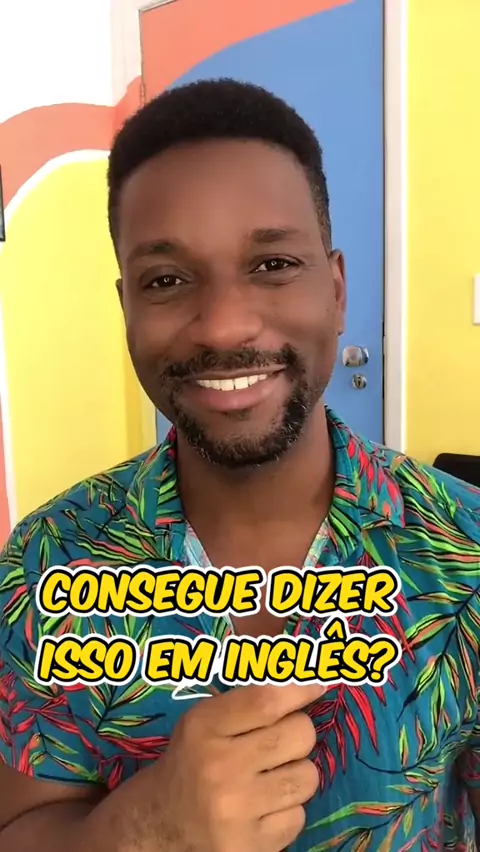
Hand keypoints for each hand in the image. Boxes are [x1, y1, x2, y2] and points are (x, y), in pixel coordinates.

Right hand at [151, 682, 324, 850]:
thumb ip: (250, 701)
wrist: (160, 823)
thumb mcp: (206, 721)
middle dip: (298, 733)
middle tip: (282, 741)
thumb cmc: (192, 760)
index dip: (300, 690)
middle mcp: (219, 768)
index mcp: (204, 727)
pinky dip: (287, 811)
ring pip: (307, 777)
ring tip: (272, 777)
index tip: (315, 688)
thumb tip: (307, 685)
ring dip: (296, 774)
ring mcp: (236, 811)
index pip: (267, 701)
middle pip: (299, 735)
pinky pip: (298, 816)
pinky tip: (263, 808)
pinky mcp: (250, 847)